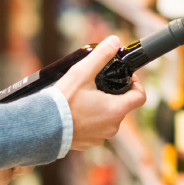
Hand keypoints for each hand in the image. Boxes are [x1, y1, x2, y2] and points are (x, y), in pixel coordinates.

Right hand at [55, 35, 145, 150]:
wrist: (44, 126)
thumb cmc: (63, 100)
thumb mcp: (82, 72)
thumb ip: (101, 56)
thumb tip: (115, 41)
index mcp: (116, 110)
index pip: (140, 96)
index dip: (136, 83)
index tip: (125, 76)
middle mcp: (113, 126)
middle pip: (122, 106)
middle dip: (113, 94)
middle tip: (96, 84)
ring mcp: (101, 137)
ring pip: (108, 118)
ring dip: (101, 108)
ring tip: (83, 97)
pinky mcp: (88, 143)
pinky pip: (95, 129)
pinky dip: (89, 120)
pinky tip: (76, 112)